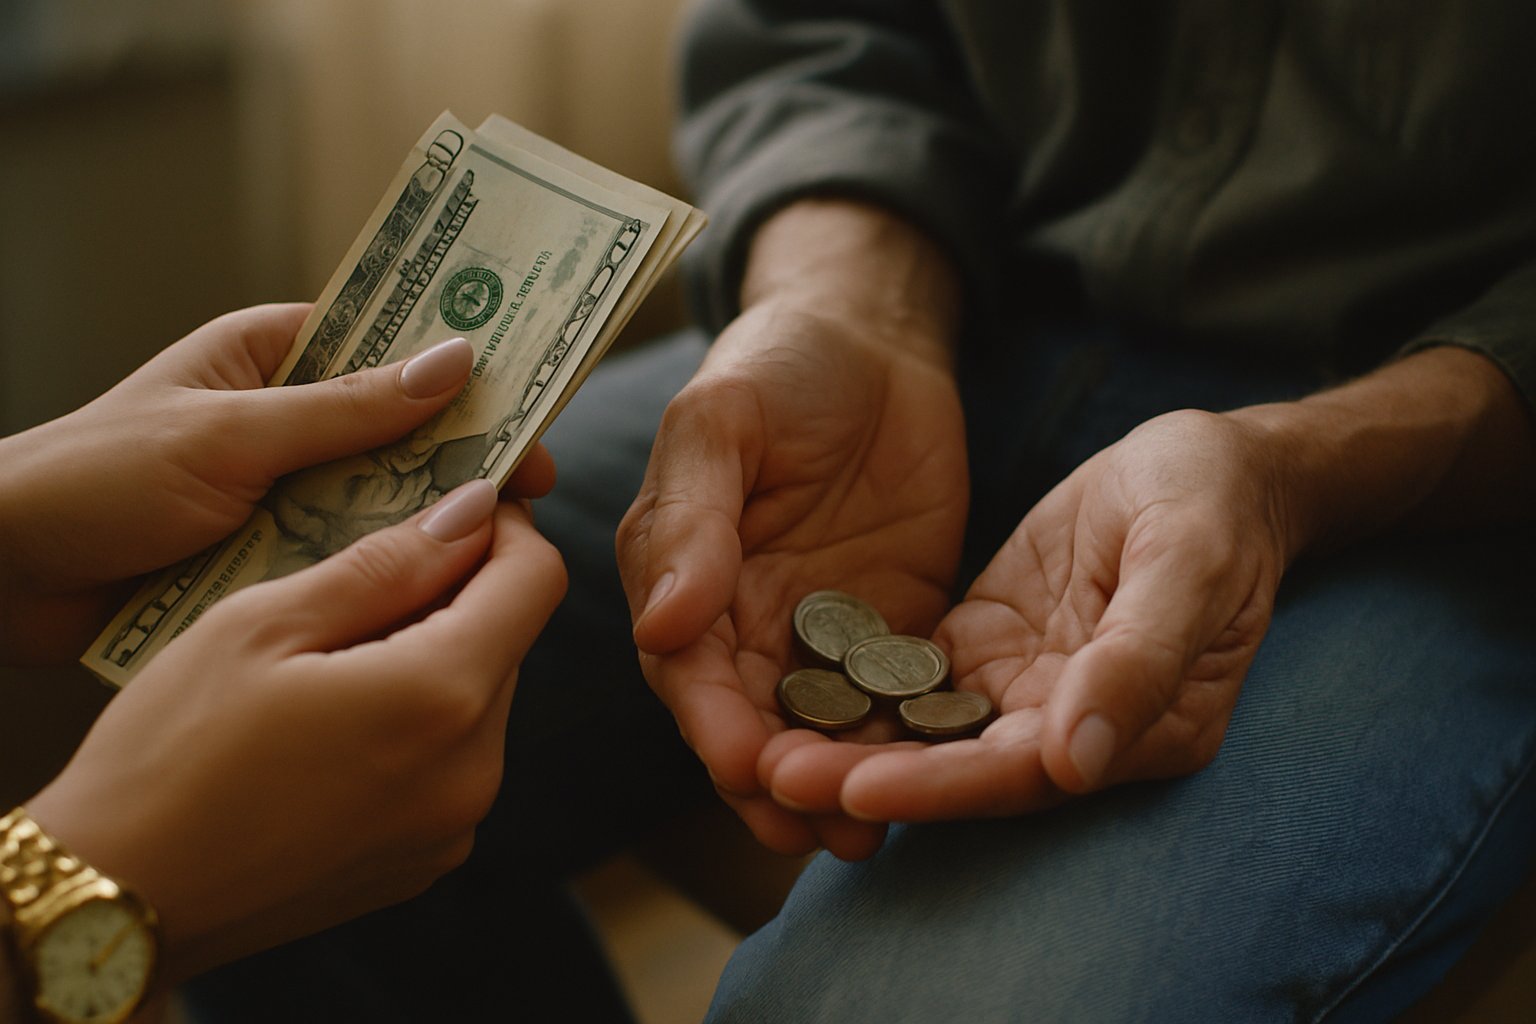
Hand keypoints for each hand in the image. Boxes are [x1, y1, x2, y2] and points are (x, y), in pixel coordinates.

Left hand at [0, 304, 555, 662]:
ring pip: (374, 503)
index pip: (390, 350)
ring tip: (491, 553)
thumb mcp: (228, 435)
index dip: (465, 379)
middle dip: (456, 462)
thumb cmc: (93, 477)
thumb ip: (345, 411)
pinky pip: (339, 560)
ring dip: (417, 526)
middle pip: (396, 433)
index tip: (531, 412)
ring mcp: (276, 492)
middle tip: (529, 499)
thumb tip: (456, 364)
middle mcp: (283, 420)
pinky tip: (429, 598)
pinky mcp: (264, 558)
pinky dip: (374, 575)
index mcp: (272, 357)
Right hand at [26, 480, 566, 981]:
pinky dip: (415, 725)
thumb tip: (471, 511)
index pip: (537, 579)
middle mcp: (473, 770)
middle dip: (458, 594)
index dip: (504, 529)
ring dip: (434, 659)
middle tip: (366, 578)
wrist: (118, 902)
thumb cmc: (169, 753)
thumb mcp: (263, 624)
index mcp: (441, 698)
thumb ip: (387, 562)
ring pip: (480, 701)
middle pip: (509, 640)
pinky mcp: (425, 862)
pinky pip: (451, 763)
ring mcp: (453, 827)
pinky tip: (333, 725)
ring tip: (333, 657)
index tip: (452, 510)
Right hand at [617, 297, 968, 857]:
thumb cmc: (778, 363)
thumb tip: (664, 623)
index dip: (712, 723)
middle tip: (816, 828)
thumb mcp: (720, 420)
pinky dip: (905, 741)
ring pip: (820, 729)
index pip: (687, 671)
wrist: (874, 339)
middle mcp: (744, 621)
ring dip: (841, 782)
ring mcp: (819, 633)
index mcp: (683, 577)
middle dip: (777, 781)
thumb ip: (691, 516)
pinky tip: (935, 778)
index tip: (745, 765)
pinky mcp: (891, 631)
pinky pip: (895, 699)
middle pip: (751, 722)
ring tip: (871, 834)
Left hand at [768, 409, 1291, 821]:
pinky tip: (784, 688)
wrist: (1205, 461)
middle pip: (959, 768)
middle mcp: (1070, 728)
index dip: (939, 785)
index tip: (855, 786)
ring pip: (925, 733)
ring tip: (754, 750)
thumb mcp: (1188, 559)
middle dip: (868, 777)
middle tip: (772, 779)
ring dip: (849, 744)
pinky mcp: (985, 647)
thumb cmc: (1212, 501)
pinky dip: (856, 690)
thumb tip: (1075, 761)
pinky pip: (912, 679)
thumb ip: (1138, 658)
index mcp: (1139, 729)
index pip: (1023, 774)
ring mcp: (1023, 689)